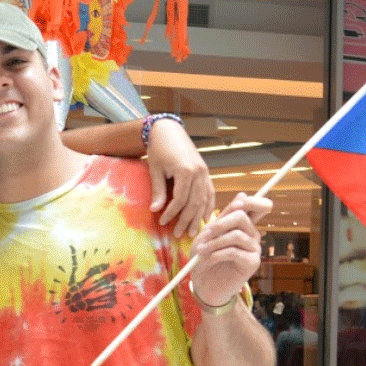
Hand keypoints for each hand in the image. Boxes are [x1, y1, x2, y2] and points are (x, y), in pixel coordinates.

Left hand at [145, 117, 213, 237]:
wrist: (169, 131)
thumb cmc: (159, 149)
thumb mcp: (155, 170)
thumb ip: (158, 190)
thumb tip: (155, 210)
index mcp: (186, 171)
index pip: (180, 200)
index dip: (171, 213)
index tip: (163, 222)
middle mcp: (199, 173)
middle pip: (194, 202)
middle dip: (187, 220)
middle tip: (179, 234)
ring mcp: (205, 172)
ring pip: (204, 199)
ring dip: (198, 216)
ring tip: (193, 231)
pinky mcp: (206, 172)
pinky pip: (210, 192)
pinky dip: (208, 205)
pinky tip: (205, 217)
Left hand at [187, 192, 269, 305]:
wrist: (205, 286)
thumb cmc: (205, 258)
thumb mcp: (208, 235)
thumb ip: (223, 217)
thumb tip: (242, 194)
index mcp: (244, 225)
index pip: (259, 206)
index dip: (252, 201)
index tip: (237, 204)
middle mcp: (253, 235)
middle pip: (242, 217)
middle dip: (220, 223)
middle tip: (205, 234)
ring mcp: (254, 249)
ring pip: (236, 235)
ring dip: (214, 242)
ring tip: (200, 251)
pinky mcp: (252, 263)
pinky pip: (234, 251)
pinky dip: (217, 254)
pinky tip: (208, 260)